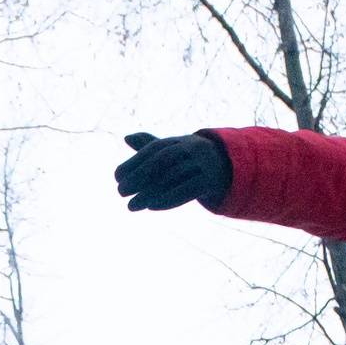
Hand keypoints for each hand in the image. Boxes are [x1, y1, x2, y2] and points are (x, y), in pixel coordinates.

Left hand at [114, 131, 231, 211]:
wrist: (228, 167)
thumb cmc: (192, 160)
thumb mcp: (173, 150)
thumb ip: (150, 145)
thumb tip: (126, 137)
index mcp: (179, 141)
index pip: (154, 149)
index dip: (134, 162)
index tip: (116, 177)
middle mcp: (191, 148)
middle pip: (162, 160)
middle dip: (139, 176)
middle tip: (120, 191)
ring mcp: (202, 163)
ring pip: (173, 177)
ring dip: (149, 192)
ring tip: (131, 206)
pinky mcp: (210, 180)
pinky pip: (188, 190)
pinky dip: (169, 198)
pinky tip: (151, 207)